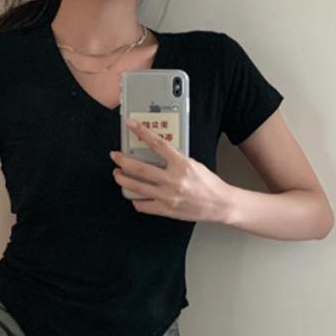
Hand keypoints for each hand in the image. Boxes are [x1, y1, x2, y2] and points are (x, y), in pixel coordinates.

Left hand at [110, 119, 231, 222]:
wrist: (220, 204)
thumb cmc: (208, 183)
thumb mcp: (193, 164)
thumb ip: (174, 159)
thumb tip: (155, 153)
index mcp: (182, 164)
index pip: (158, 144)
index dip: (142, 133)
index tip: (131, 125)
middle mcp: (173, 180)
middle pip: (140, 168)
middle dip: (123, 161)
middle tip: (115, 156)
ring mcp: (168, 196)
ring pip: (137, 187)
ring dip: (123, 180)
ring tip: (118, 174)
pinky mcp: (166, 210)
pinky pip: (143, 205)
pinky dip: (136, 200)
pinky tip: (134, 195)